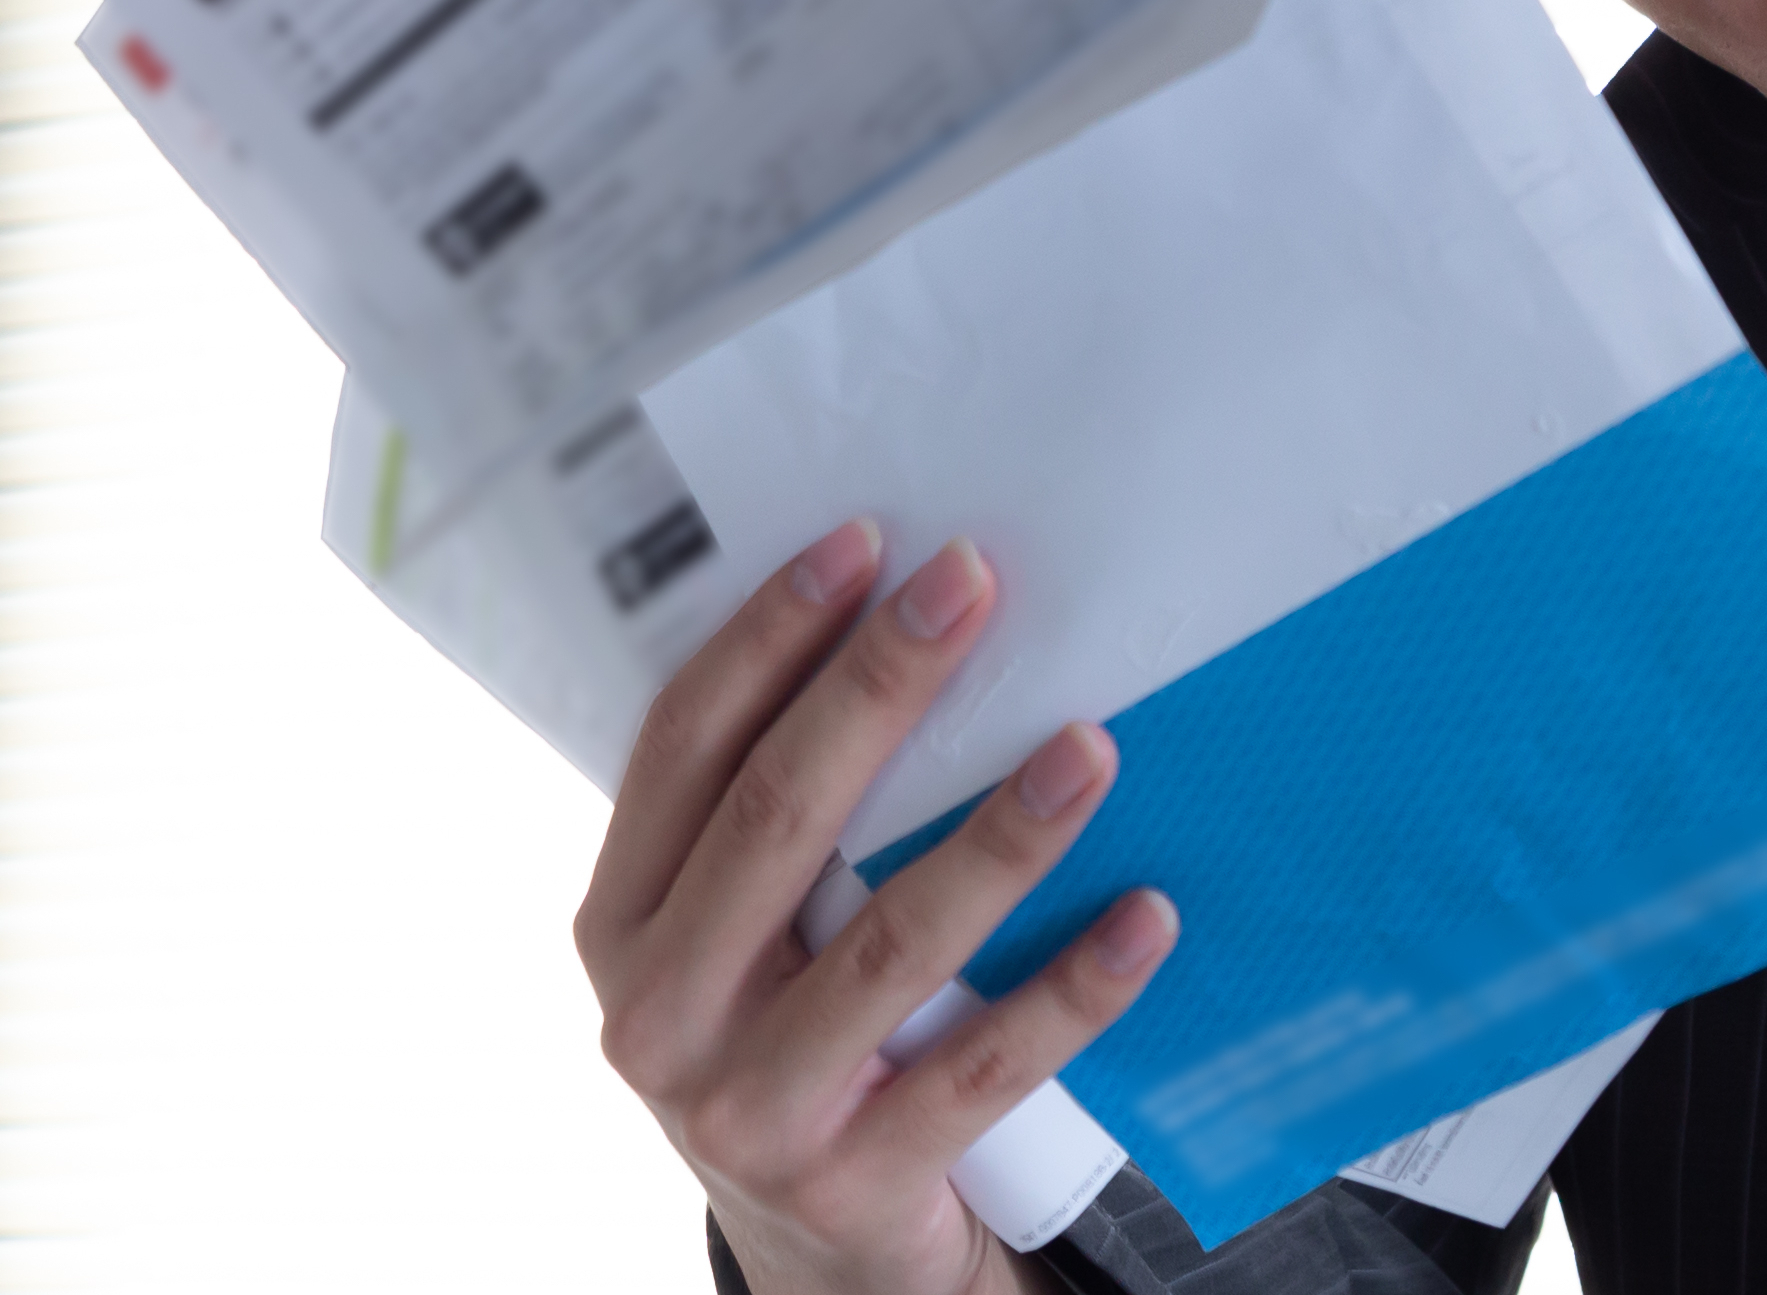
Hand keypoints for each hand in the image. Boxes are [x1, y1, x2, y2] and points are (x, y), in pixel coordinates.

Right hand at [580, 523, 1180, 1294]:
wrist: (823, 1254)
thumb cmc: (791, 1042)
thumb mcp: (735, 942)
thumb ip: (772, 824)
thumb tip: (898, 628)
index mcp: (619, 921)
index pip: (683, 747)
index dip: (768, 637)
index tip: (864, 542)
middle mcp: (659, 1012)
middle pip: (780, 814)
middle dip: (881, 685)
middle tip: (975, 584)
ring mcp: (749, 1106)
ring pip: (888, 939)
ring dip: (998, 832)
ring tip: (1089, 744)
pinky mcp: (854, 1180)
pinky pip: (985, 1065)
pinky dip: (1073, 987)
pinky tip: (1146, 916)